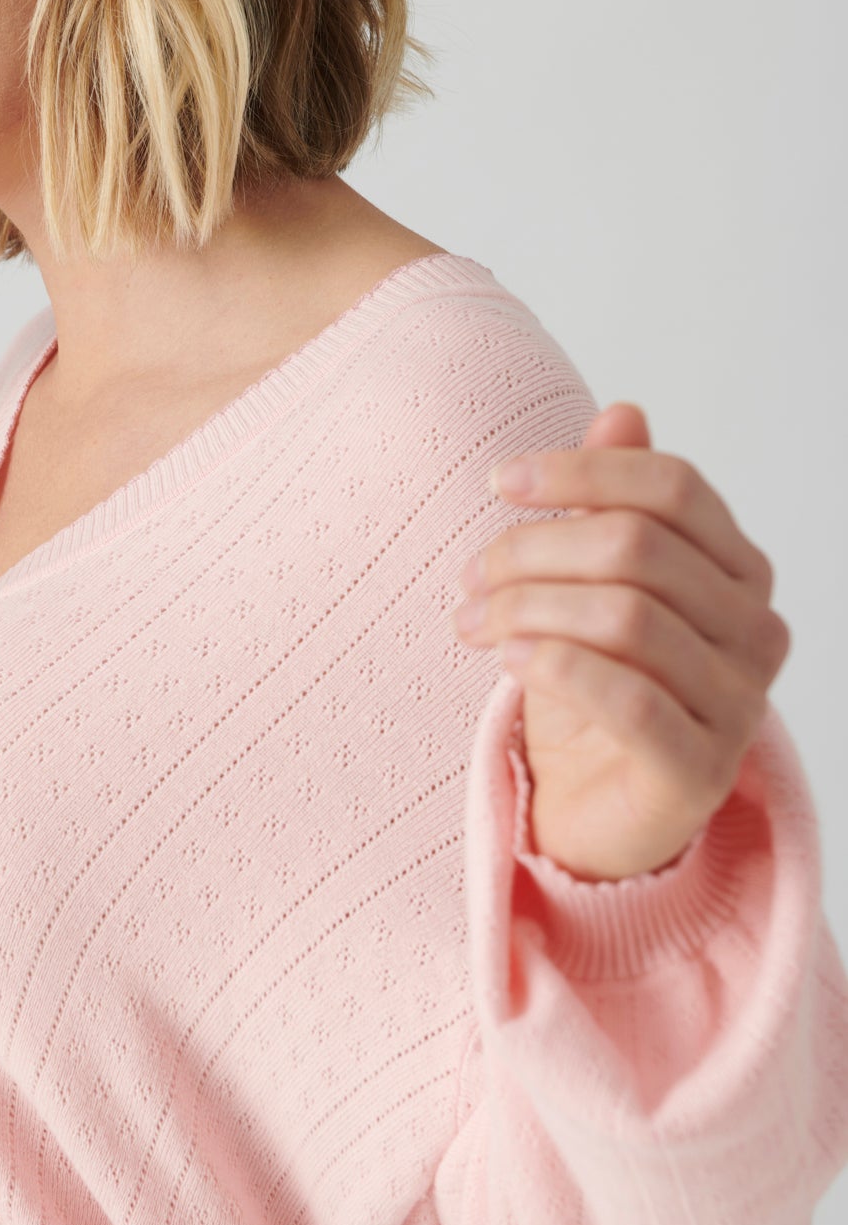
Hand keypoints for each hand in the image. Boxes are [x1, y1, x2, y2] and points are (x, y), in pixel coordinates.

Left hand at [451, 403, 791, 881]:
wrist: (595, 811)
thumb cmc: (595, 688)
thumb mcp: (593, 585)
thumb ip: (613, 503)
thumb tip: (622, 413)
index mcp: (739, 570)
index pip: (673, 488)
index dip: (580, 473)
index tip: (498, 482)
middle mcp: (756, 630)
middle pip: (639, 548)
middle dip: (534, 550)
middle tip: (469, 577)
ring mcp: (739, 702)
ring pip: (626, 616)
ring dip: (528, 607)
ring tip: (472, 620)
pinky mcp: (701, 769)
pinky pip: (628, 699)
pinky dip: (554, 665)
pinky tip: (506, 657)